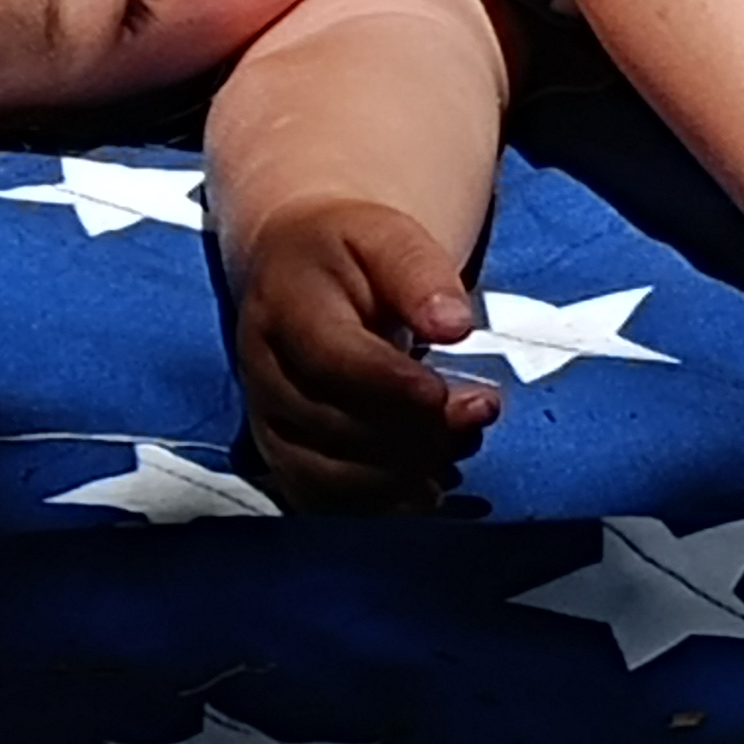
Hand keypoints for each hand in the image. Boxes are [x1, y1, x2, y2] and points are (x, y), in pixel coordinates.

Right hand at [231, 198, 503, 511]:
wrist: (295, 268)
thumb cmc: (351, 252)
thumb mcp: (388, 237)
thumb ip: (421, 275)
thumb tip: (454, 325)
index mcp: (285, 305)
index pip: (331, 359)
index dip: (389, 386)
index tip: (444, 393)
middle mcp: (262, 371)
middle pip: (332, 424)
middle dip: (413, 432)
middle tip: (480, 412)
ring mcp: (266, 420)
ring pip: (325, 474)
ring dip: (401, 475)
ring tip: (460, 449)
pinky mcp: (280, 455)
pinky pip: (321, 501)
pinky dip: (378, 505)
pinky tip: (427, 487)